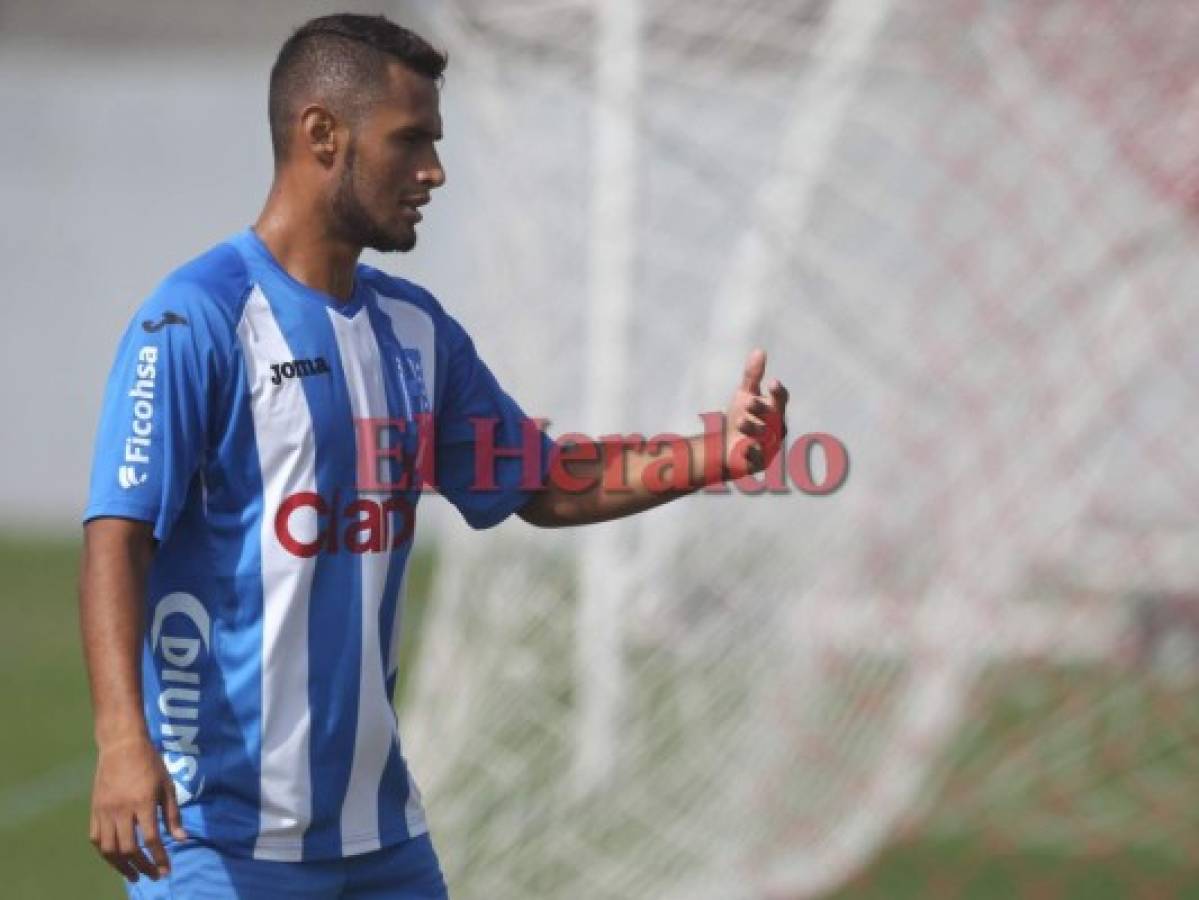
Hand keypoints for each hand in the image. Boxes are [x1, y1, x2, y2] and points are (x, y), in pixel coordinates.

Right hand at [89, 736, 186, 882]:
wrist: (121, 746)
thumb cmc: (150, 764)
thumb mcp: (167, 786)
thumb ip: (172, 814)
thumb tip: (182, 839)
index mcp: (143, 803)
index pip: (151, 840)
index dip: (159, 858)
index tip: (166, 870)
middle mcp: (121, 810)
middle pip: (129, 849)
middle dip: (142, 867)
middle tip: (152, 876)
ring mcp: (105, 811)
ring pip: (109, 849)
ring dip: (121, 866)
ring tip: (133, 875)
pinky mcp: (94, 810)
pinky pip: (96, 838)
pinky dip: (105, 852)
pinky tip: (115, 858)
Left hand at [724, 348, 788, 477]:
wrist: (726, 446)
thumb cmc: (741, 418)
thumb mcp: (745, 395)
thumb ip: (752, 376)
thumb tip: (759, 350)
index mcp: (775, 410)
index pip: (781, 400)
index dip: (778, 392)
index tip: (772, 382)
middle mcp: (776, 427)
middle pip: (774, 418)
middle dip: (763, 410)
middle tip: (748, 402)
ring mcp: (770, 445)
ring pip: (767, 437)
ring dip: (754, 429)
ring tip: (740, 422)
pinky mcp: (760, 461)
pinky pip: (759, 458)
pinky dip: (752, 453)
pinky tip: (743, 448)